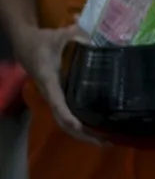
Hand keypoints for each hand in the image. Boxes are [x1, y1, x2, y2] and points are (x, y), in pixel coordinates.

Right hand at [13, 25, 105, 145]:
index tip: (78, 127)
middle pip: (63, 122)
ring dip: (84, 134)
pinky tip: (98, 129)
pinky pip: (68, 116)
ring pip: (66, 123)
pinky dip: (82, 126)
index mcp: (49, 81)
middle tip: (106, 143)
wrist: (25, 42)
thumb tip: (90, 39)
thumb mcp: (57, 35)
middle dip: (83, 135)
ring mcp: (54, 97)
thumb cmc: (41, 40)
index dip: (67, 115)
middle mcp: (51, 94)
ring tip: (106, 142)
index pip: (57, 102)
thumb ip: (74, 35)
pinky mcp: (58, 96)